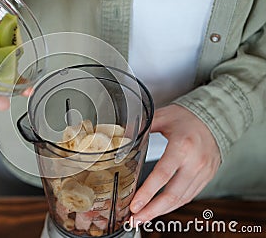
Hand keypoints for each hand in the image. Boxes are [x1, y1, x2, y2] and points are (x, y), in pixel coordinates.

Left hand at [130, 104, 220, 223]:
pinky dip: (173, 205)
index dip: (148, 192)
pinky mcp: (207, 178)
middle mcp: (195, 162)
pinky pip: (189, 196)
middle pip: (173, 194)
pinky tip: (160, 209)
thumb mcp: (162, 117)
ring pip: (182, 199)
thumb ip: (141, 127)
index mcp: (182, 146)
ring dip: (161, 211)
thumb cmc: (186, 118)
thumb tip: (121, 135)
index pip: (163, 174)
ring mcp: (203, 172)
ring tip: (143, 218)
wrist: (215, 119)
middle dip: (152, 210)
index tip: (134, 205)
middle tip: (135, 219)